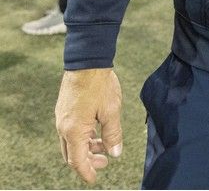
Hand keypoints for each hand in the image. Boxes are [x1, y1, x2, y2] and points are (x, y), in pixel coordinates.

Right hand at [55, 68, 123, 183]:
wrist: (87, 62)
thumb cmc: (99, 85)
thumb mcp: (111, 111)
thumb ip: (113, 134)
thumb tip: (115, 152)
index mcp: (74, 131)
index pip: (77, 160)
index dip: (87, 171)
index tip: (94, 178)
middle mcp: (63, 127)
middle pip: (72, 153)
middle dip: (88, 160)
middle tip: (104, 161)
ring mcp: (62, 118)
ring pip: (71, 142)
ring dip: (87, 147)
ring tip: (104, 145)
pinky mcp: (64, 110)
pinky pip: (71, 130)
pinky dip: (83, 136)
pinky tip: (97, 131)